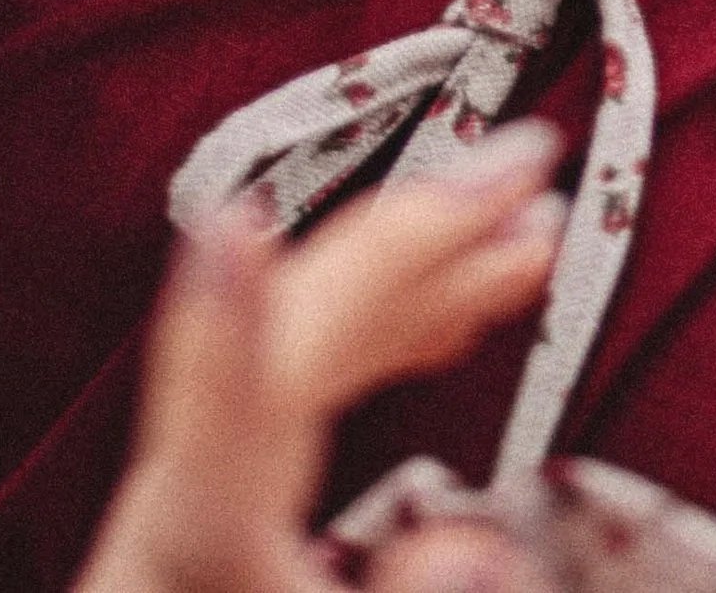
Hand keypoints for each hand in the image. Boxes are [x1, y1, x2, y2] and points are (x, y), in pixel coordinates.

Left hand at [77, 127, 562, 592]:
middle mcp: (184, 509)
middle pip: (296, 341)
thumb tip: (476, 541)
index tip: (235, 229)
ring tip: (531, 235)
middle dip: (414, 237)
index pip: (214, 433)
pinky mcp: (215, 508)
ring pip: (307, 348)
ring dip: (423, 276)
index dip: (223, 329)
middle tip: (531, 163)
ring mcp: (194, 497)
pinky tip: (451, 319)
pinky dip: (390, 337)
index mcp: (198, 559)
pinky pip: (305, 388)